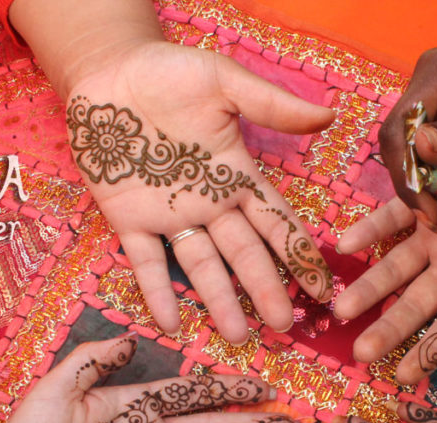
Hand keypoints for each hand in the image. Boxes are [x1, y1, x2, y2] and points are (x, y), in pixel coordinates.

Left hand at [66, 40, 335, 343]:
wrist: (108, 72)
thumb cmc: (168, 73)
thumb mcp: (223, 81)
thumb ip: (272, 104)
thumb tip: (328, 116)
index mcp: (236, 176)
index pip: (277, 223)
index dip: (300, 255)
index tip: (323, 289)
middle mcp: (209, 204)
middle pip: (245, 254)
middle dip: (265, 289)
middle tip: (284, 324)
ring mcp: (170, 216)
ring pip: (201, 265)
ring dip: (218, 299)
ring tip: (235, 335)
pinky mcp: (129, 220)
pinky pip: (145, 261)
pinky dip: (156, 291)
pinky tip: (170, 323)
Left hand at [335, 134, 436, 383]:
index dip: (430, 350)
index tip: (403, 377)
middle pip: (416, 303)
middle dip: (389, 328)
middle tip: (361, 353)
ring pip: (396, 265)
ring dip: (369, 284)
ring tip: (340, 306)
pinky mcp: (428, 191)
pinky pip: (394, 214)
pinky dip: (371, 228)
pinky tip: (345, 243)